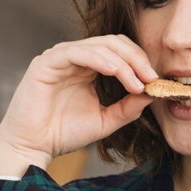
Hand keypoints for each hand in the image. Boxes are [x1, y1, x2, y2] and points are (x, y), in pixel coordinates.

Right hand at [0, 36, 159, 176]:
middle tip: (152, 78)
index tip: (157, 82)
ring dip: (123, 63)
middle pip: (113, 43)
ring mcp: (59, 58)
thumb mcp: (106, 120)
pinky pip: (76, 52)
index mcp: (88, 67)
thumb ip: (128, 107)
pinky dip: (99, 59)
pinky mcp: (46, 63)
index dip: (140, 61)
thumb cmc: (64, 134)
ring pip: (99, 46)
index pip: (120, 51)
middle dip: (137, 59)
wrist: (33, 148)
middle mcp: (74, 58)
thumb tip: (154, 93)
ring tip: (138, 83)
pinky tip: (115, 71)